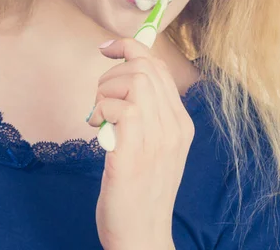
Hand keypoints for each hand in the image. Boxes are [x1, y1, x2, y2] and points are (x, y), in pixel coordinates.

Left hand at [87, 37, 194, 249]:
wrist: (141, 237)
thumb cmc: (140, 190)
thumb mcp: (154, 146)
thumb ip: (148, 113)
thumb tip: (126, 75)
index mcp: (181, 123)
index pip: (159, 68)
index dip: (131, 49)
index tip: (108, 48)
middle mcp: (174, 127)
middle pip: (145, 68)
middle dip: (113, 74)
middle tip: (101, 102)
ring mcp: (157, 140)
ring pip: (133, 81)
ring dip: (105, 92)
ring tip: (99, 118)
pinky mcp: (134, 154)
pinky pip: (119, 108)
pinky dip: (101, 111)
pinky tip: (98, 129)